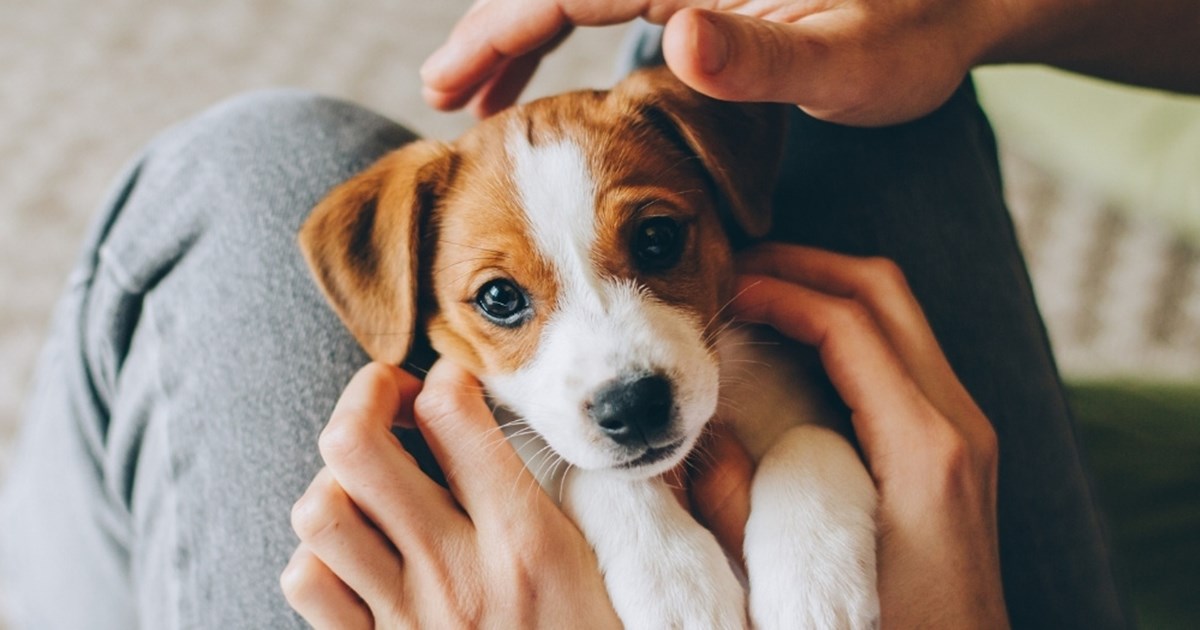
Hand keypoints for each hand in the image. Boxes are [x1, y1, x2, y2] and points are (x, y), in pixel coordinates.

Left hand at [281, 360, 621, 628]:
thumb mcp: (628, 580)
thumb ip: (634, 505)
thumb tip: (677, 444)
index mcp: (529, 543)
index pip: (454, 413)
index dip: (448, 376)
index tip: (460, 386)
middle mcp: (456, 573)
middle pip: (357, 446)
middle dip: (365, 396)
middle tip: (395, 398)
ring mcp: (408, 619)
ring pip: (320, 511)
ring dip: (339, 479)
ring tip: (377, 478)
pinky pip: (308, 584)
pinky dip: (321, 554)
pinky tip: (362, 549)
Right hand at [420, 0, 1003, 124]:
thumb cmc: (917, 33)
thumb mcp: (851, 62)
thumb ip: (765, 60)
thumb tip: (676, 41)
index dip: (502, 31)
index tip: (448, 84)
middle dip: (495, 34)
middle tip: (441, 95)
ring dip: (524, 38)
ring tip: (477, 97)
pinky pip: (613, 8)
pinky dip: (571, 42)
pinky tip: (561, 91)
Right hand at [728, 243, 1008, 627]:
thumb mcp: (799, 581)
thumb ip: (740, 508)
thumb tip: (700, 433)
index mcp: (924, 448)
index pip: (849, 324)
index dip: (778, 291)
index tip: (722, 288)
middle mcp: (958, 423)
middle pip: (885, 292)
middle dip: (806, 264)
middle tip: (736, 268)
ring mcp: (966, 429)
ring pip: (898, 313)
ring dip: (826, 289)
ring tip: (758, 294)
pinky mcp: (957, 443)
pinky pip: (903, 352)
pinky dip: (846, 328)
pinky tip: (795, 346)